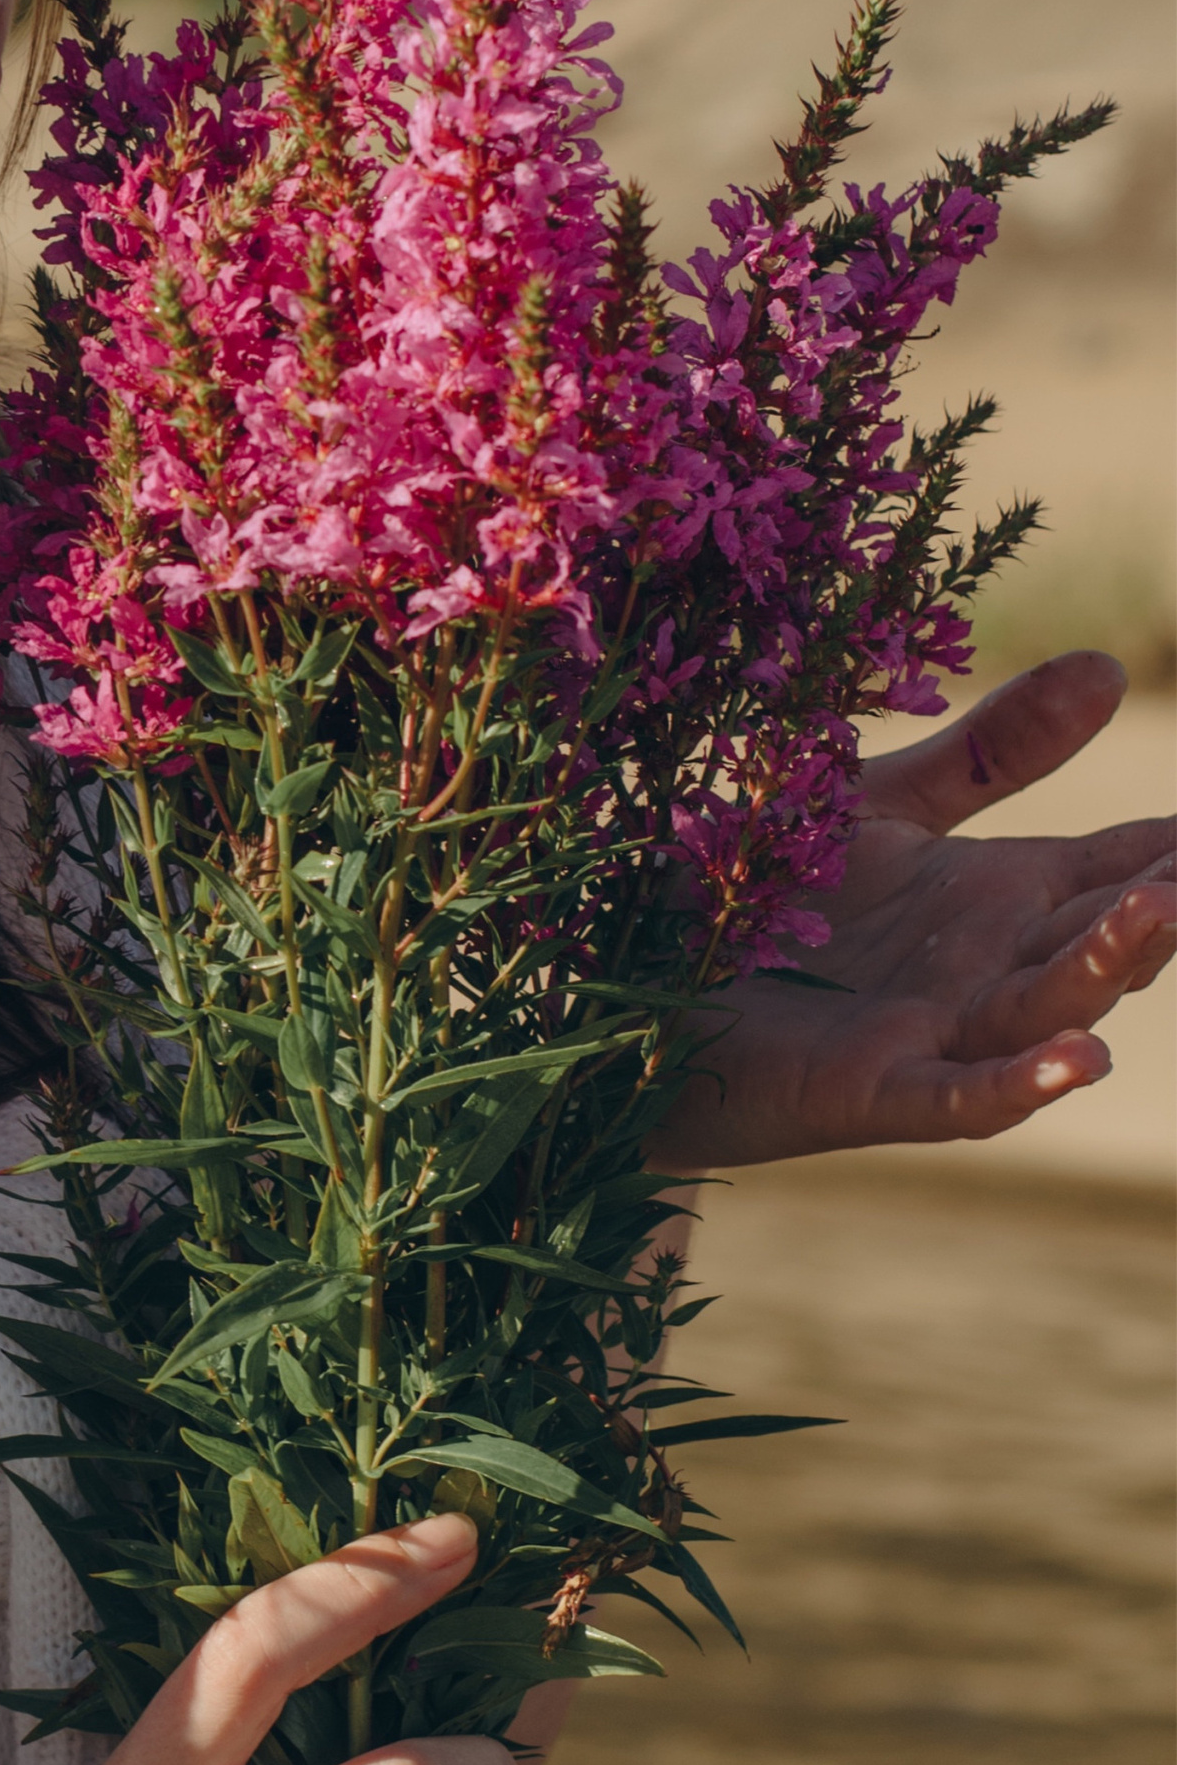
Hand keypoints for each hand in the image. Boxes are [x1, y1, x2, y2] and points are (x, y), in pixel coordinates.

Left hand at [650, 650, 1176, 1173]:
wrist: (641, 976)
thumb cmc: (769, 888)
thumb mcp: (888, 803)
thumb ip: (994, 752)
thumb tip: (1113, 666)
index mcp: (1005, 897)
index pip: (1122, 865)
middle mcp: (989, 970)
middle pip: (1103, 938)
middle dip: (1166, 906)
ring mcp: (937, 1035)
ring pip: (1045, 1011)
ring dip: (1108, 968)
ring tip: (1164, 914)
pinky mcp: (868, 1090)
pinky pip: (956, 1098)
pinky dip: (1017, 1087)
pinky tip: (1078, 1063)